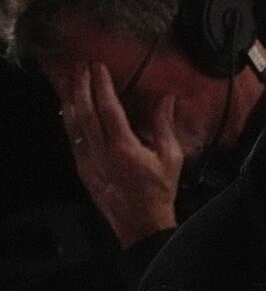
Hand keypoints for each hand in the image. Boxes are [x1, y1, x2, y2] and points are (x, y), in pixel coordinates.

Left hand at [61, 62, 182, 248]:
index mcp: (124, 147)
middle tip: (80, 67)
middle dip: (81, 86)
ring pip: (73, 125)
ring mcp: (88, 161)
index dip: (101, 85)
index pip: (108, 108)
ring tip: (69, 82)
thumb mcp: (171, 157)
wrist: (141, 223)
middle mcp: (101, 151)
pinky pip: (72, 140)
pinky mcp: (83, 169)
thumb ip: (165, 126)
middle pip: (85, 112)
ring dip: (70, 100)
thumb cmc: (159, 191)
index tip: (98, 67)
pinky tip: (69, 112)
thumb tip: (167, 99)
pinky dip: (70, 122)